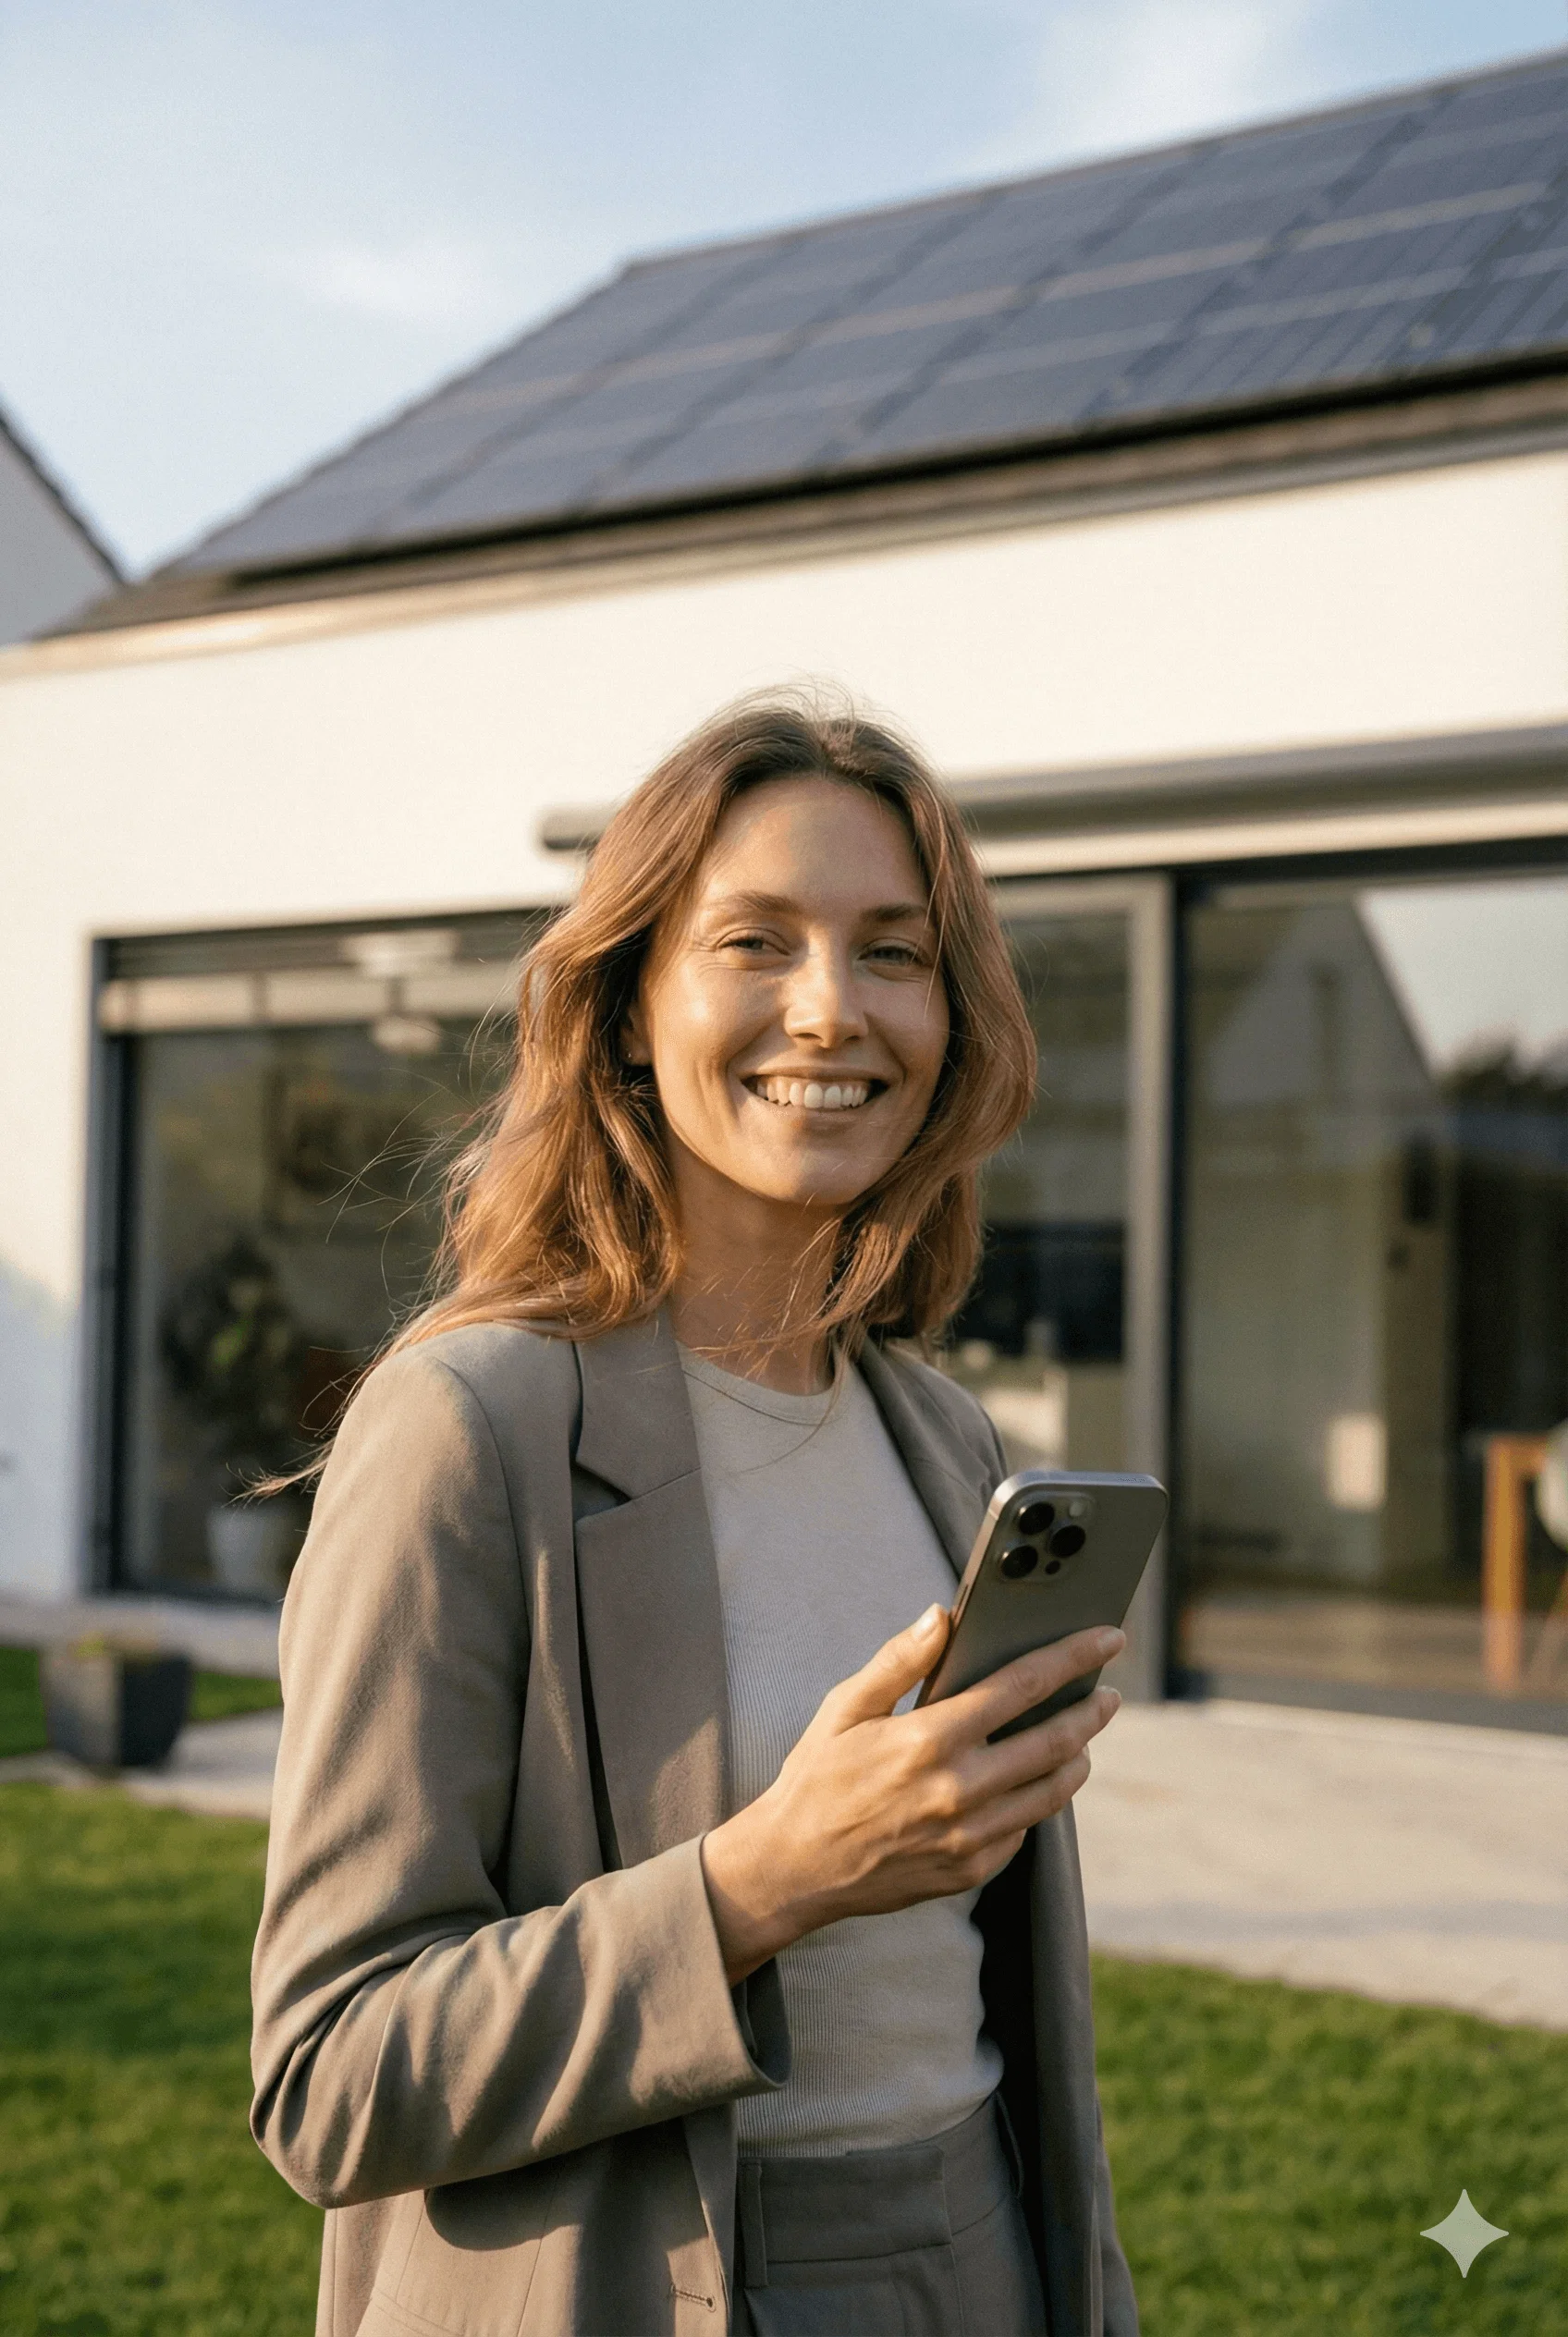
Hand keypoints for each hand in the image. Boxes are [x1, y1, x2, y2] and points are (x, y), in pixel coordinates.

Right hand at [700, 1609, 1123, 1981]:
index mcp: (929, 1739)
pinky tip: (1031, 1784)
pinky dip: (1036, 1802)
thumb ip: (898, 1660)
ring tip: (1081, 1739)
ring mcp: (968, 1836)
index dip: (1072, 1657)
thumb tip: (941, 1615)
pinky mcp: (970, 1870)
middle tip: (1108, 1696)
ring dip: (1076, 1759)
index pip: (1023, 1686)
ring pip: (1051, 1793)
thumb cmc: (817, 1778)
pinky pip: (1023, 1831)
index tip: (1106, 1639)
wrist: (793, 1868)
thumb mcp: (845, 1707)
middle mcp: (958, 1789)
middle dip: (1090, 1712)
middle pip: (1054, 1742)